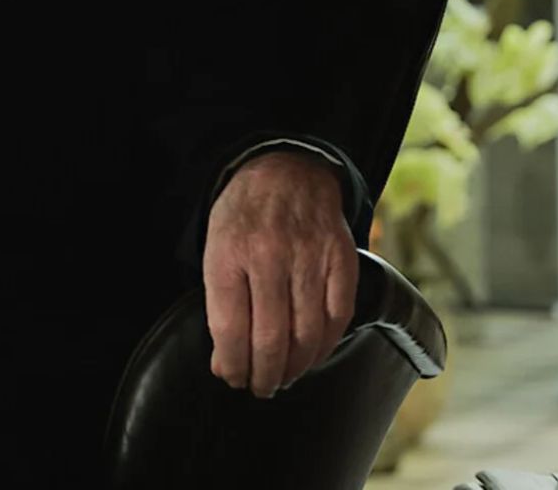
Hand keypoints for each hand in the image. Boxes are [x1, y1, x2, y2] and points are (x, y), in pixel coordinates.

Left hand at [202, 150, 357, 397]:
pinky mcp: (342, 258)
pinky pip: (337, 316)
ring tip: (284, 377)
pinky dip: (325, 345)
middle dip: (264, 374)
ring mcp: (310, 256)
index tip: (232, 378)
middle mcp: (270, 255)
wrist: (285, 169)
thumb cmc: (243, 215)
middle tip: (260, 388)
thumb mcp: (215, 246)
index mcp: (229, 252)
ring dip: (295, 367)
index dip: (231, 364)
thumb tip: (225, 362)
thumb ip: (219, 301)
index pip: (230, 327)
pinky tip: (312, 356)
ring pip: (306, 333)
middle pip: (270, 337)